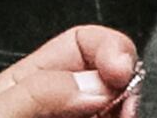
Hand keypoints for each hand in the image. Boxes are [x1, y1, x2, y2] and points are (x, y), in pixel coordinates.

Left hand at [0, 25, 138, 117]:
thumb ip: (36, 94)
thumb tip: (94, 83)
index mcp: (29, 85)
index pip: (81, 45)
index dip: (108, 47)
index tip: (120, 70)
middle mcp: (59, 110)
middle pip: (111, 83)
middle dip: (127, 88)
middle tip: (126, 110)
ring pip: (119, 116)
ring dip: (127, 115)